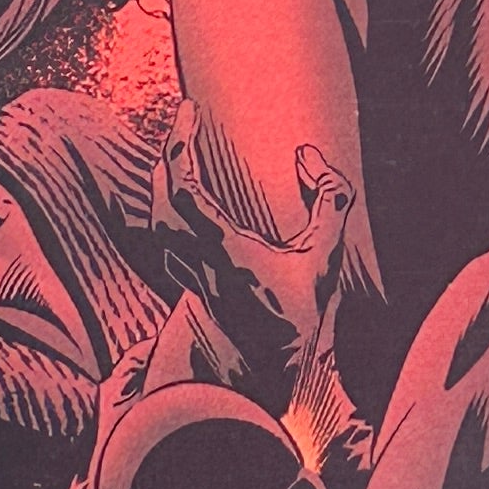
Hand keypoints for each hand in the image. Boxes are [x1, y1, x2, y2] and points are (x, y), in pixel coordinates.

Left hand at [162, 127, 357, 406]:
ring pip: (157, 222)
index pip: (184, 188)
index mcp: (224, 249)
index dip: (181, 142)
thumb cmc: (304, 315)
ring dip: (163, 183)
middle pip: (161, 199)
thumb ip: (331, 199)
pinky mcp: (196, 287)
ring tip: (181, 153)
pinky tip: (183, 203)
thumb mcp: (328, 254)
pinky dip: (167, 212)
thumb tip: (306, 157)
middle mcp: (199, 262)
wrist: (282, 378)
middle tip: (187, 122)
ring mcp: (193, 276)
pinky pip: (166, 241)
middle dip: (170, 153)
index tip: (190, 110)